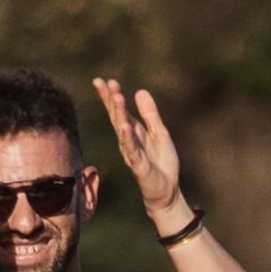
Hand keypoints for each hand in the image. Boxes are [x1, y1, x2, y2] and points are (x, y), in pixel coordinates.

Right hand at [94, 77, 189, 227]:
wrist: (166, 190)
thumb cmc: (161, 163)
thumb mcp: (159, 133)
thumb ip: (150, 114)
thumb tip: (139, 91)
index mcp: (133, 132)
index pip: (119, 111)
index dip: (111, 96)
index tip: (104, 80)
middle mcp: (128, 141)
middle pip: (116, 117)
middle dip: (110, 100)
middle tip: (104, 83)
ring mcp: (132, 153)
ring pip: (122, 130)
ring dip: (119, 114)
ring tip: (116, 97)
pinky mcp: (139, 165)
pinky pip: (132, 150)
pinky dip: (128, 138)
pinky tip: (125, 126)